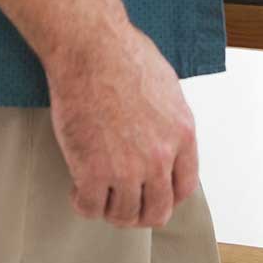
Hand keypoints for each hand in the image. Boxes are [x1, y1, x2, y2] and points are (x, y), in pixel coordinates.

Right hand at [47, 24, 197, 229]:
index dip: (166, 195)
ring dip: (109, 207)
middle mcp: (159, 157)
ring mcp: (126, 168)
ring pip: (123, 215)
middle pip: (157, 211)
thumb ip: (168, 121)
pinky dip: (82, 202)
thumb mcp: (166, 86)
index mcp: (182, 134)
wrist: (91, 48)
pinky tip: (77, 186)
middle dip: (139, 210)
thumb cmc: (123, 54)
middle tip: (123, 201)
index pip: (184, 188)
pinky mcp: (92, 172)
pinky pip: (90, 208)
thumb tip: (162, 137)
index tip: (152, 193)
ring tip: (98, 191)